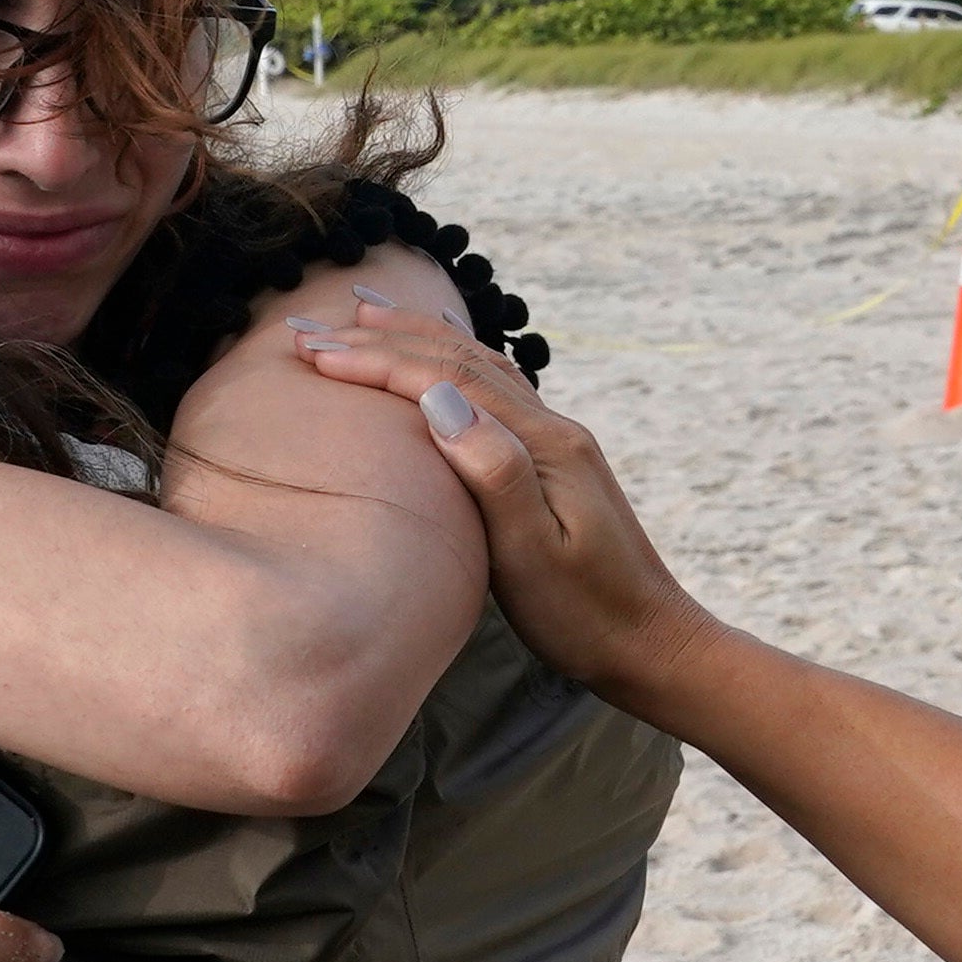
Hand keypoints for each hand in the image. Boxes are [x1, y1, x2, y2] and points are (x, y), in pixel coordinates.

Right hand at [283, 296, 723, 710]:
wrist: (653, 645)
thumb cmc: (586, 616)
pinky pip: (495, 389)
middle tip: (309, 327)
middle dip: (381, 339)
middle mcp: (553, 430)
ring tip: (363, 316)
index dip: (375, 363)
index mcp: (545, 446)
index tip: (314, 352)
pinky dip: (453, 361)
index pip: (445, 382)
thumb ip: (492, 473)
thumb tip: (437, 399)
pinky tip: (438, 359)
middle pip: (458, 361)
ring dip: (416, 338)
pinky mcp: (555, 462)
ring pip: (477, 367)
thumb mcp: (532, 556)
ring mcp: (557, 442)